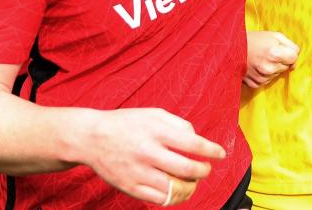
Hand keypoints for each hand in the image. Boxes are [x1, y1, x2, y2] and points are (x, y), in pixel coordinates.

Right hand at [79, 108, 224, 205]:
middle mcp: (147, 151)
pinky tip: (178, 190)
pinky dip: (174, 197)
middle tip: (206, 169)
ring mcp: (139, 172)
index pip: (192, 143)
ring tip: (193, 181)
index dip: (211, 150)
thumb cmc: (126, 123)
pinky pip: (159, 198)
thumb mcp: (152, 113)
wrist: (91, 138)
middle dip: (204, 171)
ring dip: (191, 186)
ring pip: (175, 187)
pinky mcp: (131, 187)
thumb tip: (196, 137)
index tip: (220, 154)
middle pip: (186, 168)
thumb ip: (178, 123)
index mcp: (155, 130)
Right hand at [244, 31, 298, 88]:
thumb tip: (295, 60)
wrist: (231, 49)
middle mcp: (269, 68)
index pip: (294, 58)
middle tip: (268, 52)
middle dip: (281, 60)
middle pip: (286, 67)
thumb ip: (290, 45)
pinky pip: (268, 80)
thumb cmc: (254, 39)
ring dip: (273, 68)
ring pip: (277, 74)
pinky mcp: (256, 84)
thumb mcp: (274, 35)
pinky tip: (256, 66)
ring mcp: (262, 78)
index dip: (289, 53)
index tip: (281, 50)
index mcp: (274, 53)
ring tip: (260, 59)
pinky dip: (264, 74)